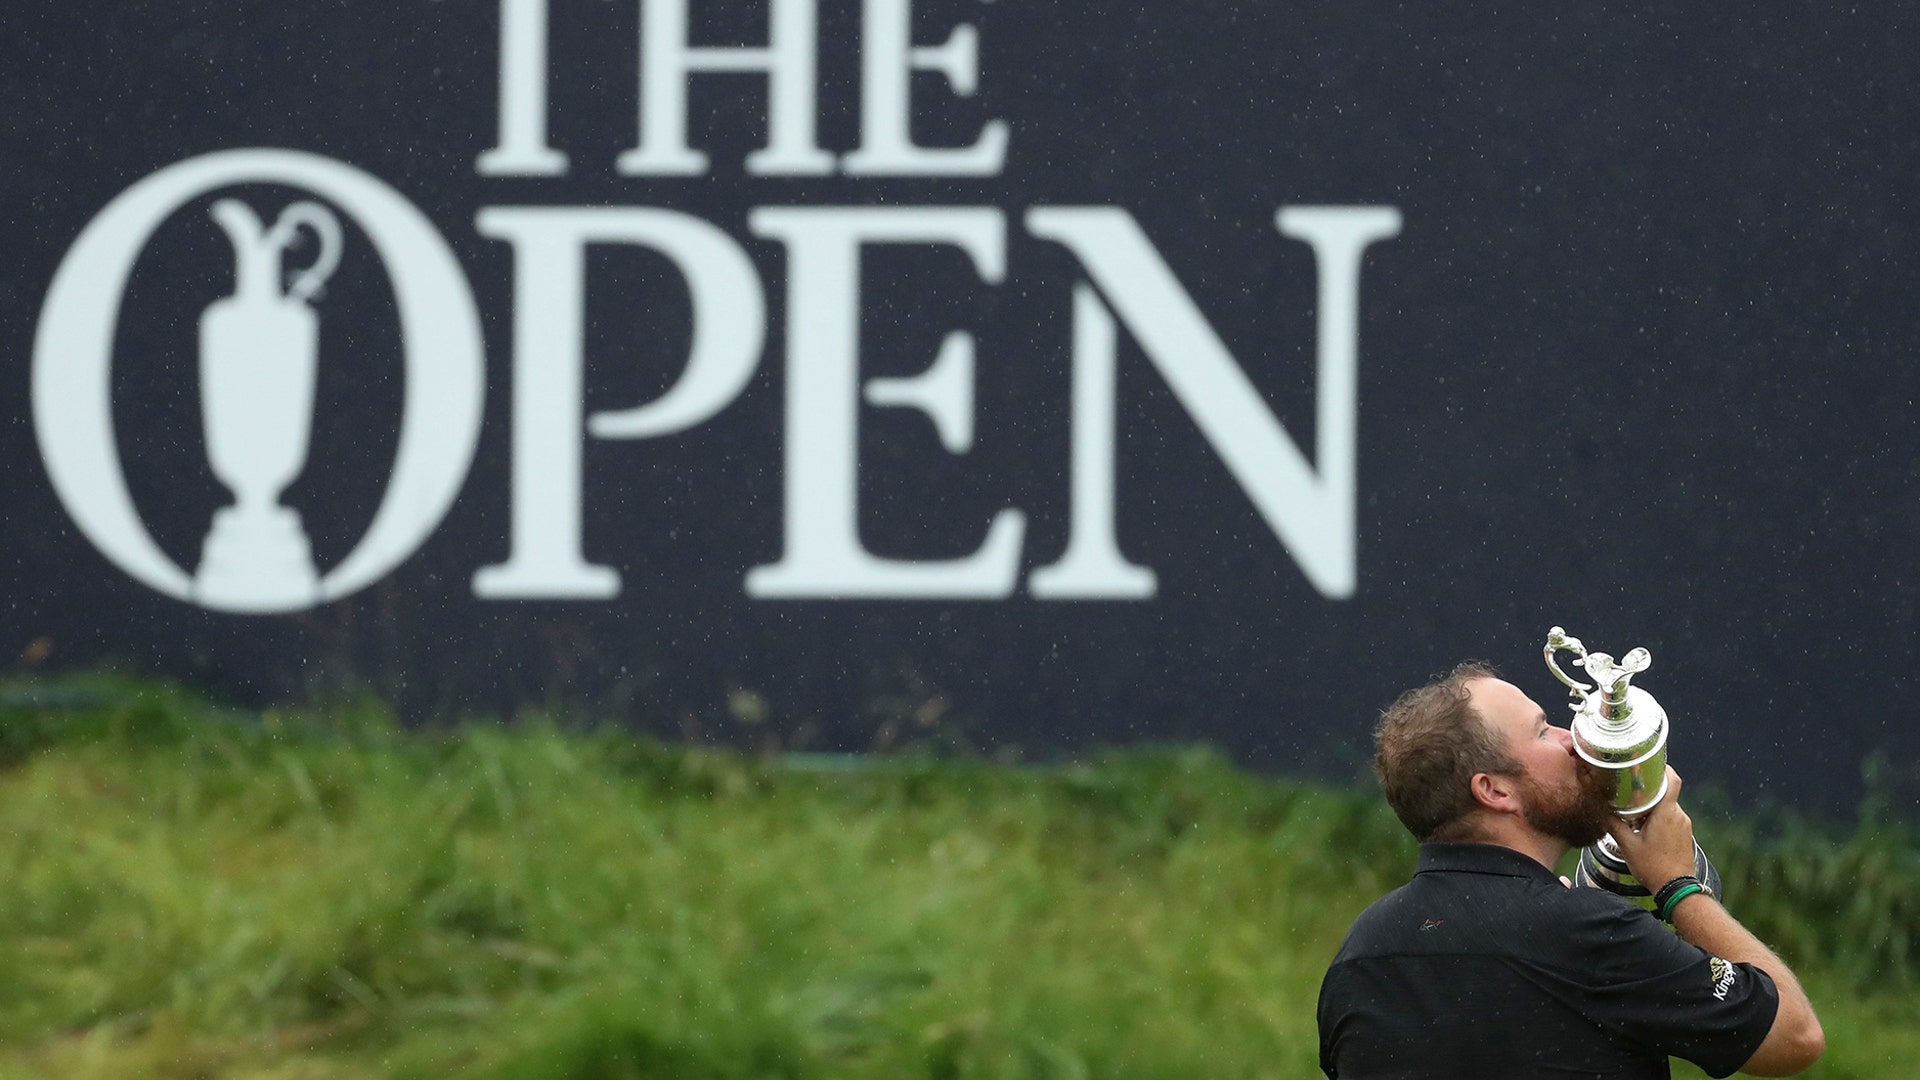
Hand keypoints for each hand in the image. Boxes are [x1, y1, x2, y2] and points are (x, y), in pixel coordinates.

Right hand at [1603, 766, 1696, 890]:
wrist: (1677, 888)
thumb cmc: (1654, 867)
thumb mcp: (1627, 845)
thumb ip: (1613, 824)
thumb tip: (1600, 809)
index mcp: (1666, 813)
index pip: (1672, 780)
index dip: (1663, 767)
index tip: (1648, 763)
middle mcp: (1679, 815)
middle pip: (1666, 792)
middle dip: (1648, 790)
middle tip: (1629, 791)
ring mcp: (1684, 825)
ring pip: (1668, 806)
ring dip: (1652, 806)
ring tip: (1634, 814)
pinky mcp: (1685, 835)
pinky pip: (1671, 818)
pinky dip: (1659, 818)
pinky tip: (1644, 828)